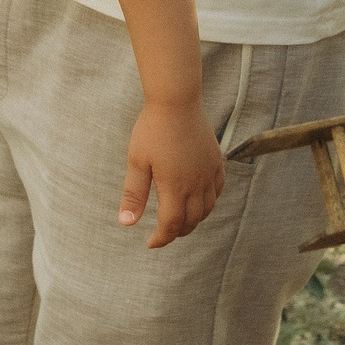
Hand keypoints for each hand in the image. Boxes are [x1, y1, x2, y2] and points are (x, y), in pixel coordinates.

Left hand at [119, 98, 224, 247]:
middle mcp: (196, 184)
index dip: (161, 239)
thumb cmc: (153, 129)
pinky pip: (217, 190)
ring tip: (181, 222)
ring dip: (194, 221)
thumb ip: (133, 195)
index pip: (171, 225)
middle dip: (177, 232)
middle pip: (191, 221)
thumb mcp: (137, 162)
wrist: (176, 101)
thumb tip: (127, 223)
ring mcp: (208, 173)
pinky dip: (209, 203)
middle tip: (164, 234)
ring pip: (207, 209)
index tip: (150, 243)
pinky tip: (200, 201)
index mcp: (175, 187)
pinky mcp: (216, 161)